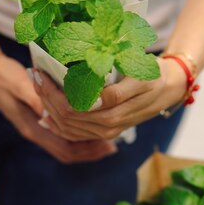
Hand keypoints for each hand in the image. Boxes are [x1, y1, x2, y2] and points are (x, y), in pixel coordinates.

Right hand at [0, 51, 116, 162]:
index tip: (106, 146)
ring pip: (66, 145)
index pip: (65, 150)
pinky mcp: (39, 118)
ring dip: (86, 144)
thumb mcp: (18, 84)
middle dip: (91, 151)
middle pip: (68, 152)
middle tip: (113, 146)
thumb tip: (48, 113)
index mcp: (33, 128)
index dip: (87, 152)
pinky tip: (90, 123)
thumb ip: (33, 98)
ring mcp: (37, 127)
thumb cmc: (2, 75)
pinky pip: (62, 134)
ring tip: (107, 137)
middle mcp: (36, 131)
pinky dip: (78, 133)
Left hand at [35, 58, 186, 140]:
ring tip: (38, 86)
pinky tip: (47, 109)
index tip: (40, 71)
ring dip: (49, 108)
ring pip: (66, 127)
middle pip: (65, 118)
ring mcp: (104, 132)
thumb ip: (117, 93)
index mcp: (113, 114)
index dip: (52, 91)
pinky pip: (74, 133)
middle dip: (46, 97)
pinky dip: (57, 123)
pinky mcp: (104, 132)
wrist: (169, 88)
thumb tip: (94, 100)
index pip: (71, 107)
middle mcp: (106, 127)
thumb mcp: (141, 79)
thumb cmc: (154, 77)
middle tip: (34, 75)